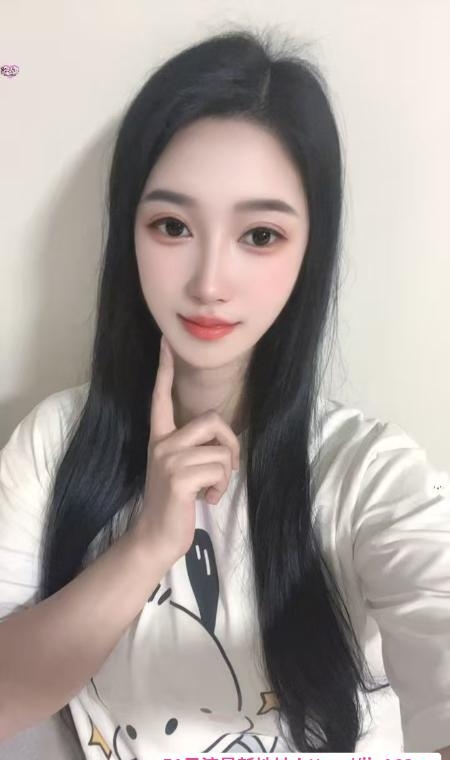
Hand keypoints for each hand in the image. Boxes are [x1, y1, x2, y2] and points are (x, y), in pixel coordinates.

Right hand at [133, 335, 240, 562]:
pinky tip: (207, 500)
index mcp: (160, 438)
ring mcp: (168, 460)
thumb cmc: (175, 503)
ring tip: (210, 491)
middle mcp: (161, 443)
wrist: (156, 537)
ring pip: (221, 450)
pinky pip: (219, 469)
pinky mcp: (179, 477)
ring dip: (225, 475)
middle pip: (212, 419)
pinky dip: (221, 488)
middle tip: (227, 468)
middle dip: (231, 443)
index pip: (160, 398)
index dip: (164, 369)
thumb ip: (195, 448)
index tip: (165, 342)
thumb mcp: (182, 469)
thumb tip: (224, 442)